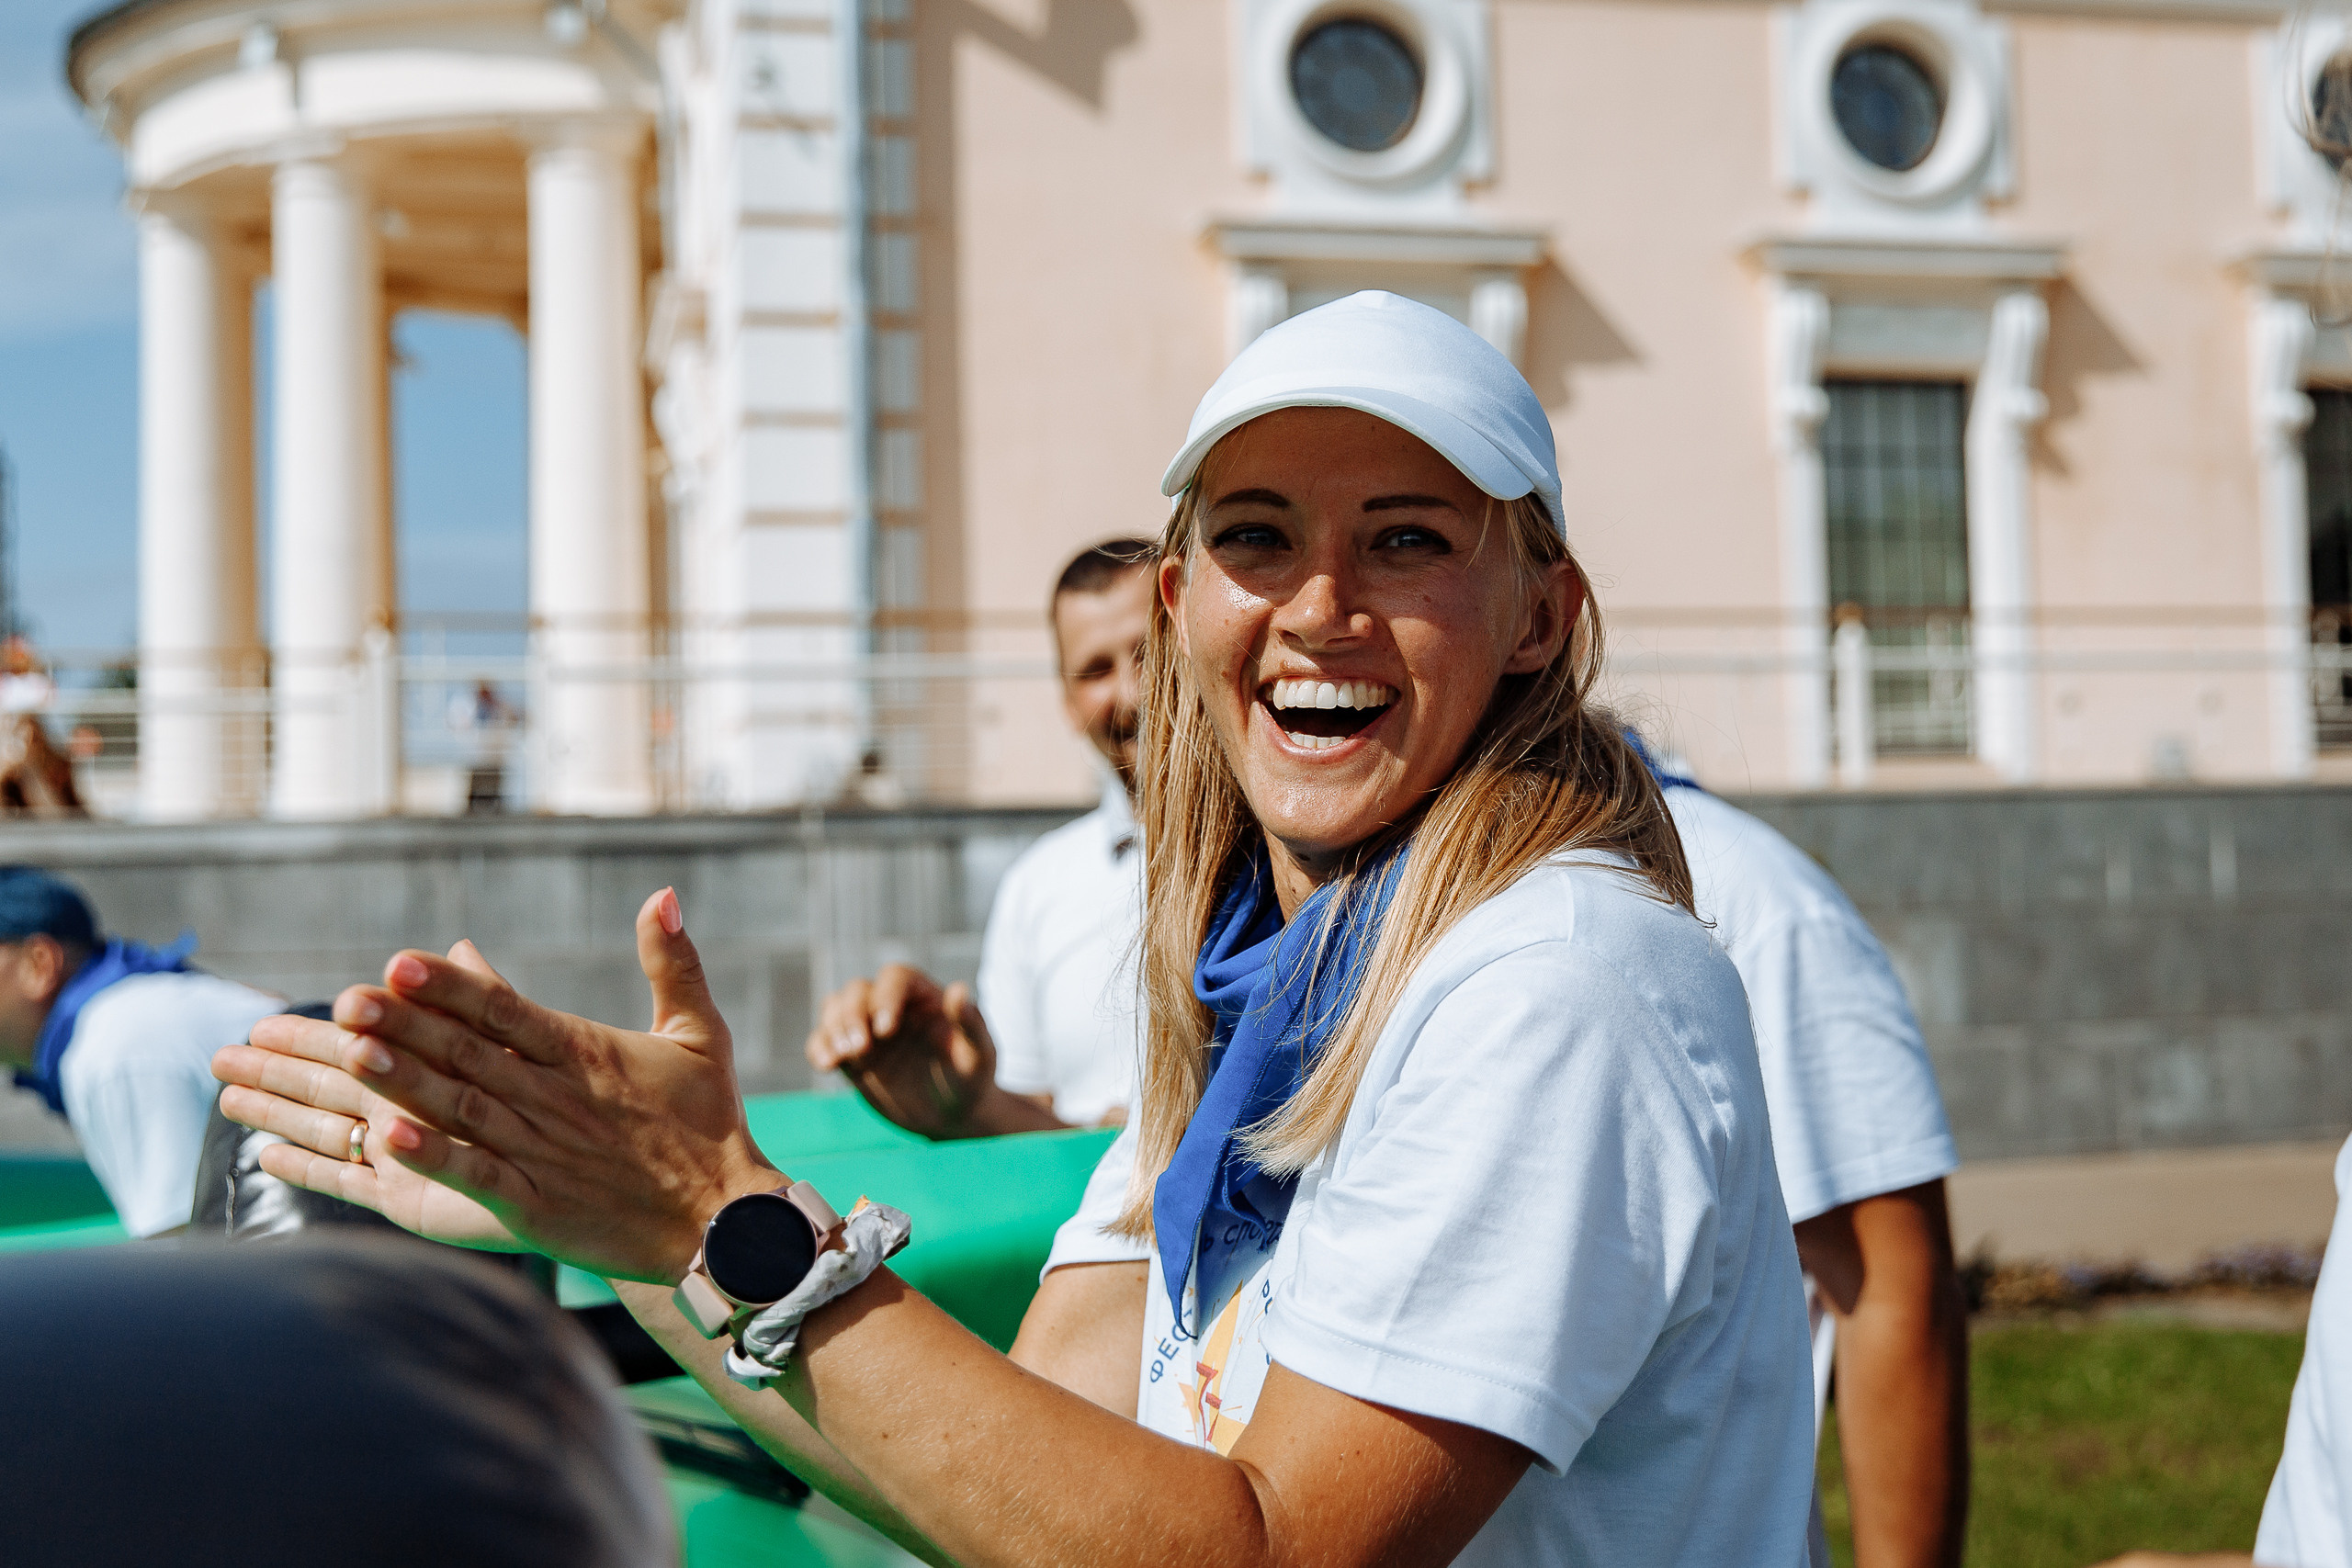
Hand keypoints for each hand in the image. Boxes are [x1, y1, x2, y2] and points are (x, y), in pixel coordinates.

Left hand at [216, 887, 777, 1283]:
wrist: (727, 1219)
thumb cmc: (711, 1125)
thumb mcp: (699, 1033)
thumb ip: (673, 963)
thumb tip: (663, 895)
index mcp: (585, 1052)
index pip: (505, 1008)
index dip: (450, 986)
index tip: (399, 960)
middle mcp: (555, 1097)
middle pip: (468, 1054)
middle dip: (404, 1026)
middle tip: (344, 1000)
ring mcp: (543, 1152)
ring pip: (462, 1109)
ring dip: (404, 1082)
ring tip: (349, 1055)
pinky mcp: (537, 1206)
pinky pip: (476, 1177)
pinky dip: (433, 1158)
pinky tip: (385, 1141)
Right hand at [804, 964, 1000, 1136]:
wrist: (954, 1114)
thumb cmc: (972, 1079)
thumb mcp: (980, 1055)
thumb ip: (971, 1024)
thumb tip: (959, 989)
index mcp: (923, 996)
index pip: (895, 977)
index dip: (886, 998)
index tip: (886, 1030)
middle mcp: (891, 1005)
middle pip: (858, 990)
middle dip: (852, 1016)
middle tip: (860, 1050)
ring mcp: (868, 1029)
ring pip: (835, 1008)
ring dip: (832, 1029)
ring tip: (839, 1059)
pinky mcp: (852, 1056)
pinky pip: (824, 1040)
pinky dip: (819, 1048)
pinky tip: (826, 1065)